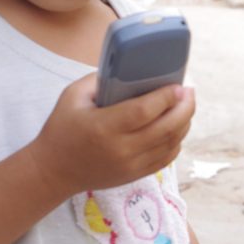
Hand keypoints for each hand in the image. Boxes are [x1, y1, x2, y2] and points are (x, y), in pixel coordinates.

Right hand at [31, 73, 194, 195]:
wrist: (53, 170)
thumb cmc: (62, 128)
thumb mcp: (73, 96)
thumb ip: (100, 79)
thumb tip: (130, 68)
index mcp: (104, 127)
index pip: (145, 111)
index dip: (166, 97)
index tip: (178, 85)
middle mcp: (121, 149)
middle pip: (166, 128)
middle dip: (185, 108)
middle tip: (189, 91)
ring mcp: (130, 166)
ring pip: (170, 144)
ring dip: (184, 123)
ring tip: (186, 105)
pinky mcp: (135, 175)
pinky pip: (166, 158)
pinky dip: (176, 141)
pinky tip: (178, 126)